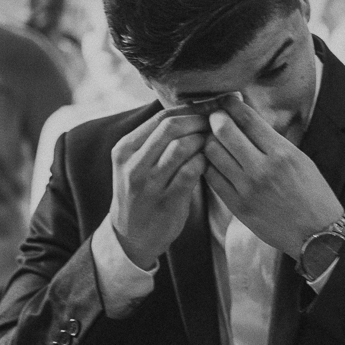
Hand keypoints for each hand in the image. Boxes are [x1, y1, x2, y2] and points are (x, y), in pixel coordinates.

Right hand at [109, 107, 209, 269]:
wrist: (132, 235)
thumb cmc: (143, 193)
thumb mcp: (137, 163)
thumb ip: (156, 141)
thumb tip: (192, 111)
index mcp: (125, 148)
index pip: (161, 117)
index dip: (191, 110)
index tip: (212, 108)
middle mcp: (133, 163)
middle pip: (171, 127)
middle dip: (200, 122)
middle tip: (219, 125)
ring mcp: (148, 183)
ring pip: (181, 147)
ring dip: (205, 141)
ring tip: (218, 144)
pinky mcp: (166, 200)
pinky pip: (191, 172)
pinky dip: (205, 163)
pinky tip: (213, 164)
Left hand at [203, 95, 344, 256]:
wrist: (318, 234)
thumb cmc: (313, 195)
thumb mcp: (302, 160)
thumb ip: (274, 142)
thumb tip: (248, 121)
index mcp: (283, 153)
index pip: (247, 119)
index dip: (230, 104)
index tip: (225, 100)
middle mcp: (263, 168)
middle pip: (223, 131)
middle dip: (215, 119)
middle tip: (215, 118)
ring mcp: (248, 188)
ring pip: (212, 152)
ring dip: (210, 142)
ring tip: (214, 141)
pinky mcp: (238, 206)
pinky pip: (211, 178)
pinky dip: (210, 166)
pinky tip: (216, 163)